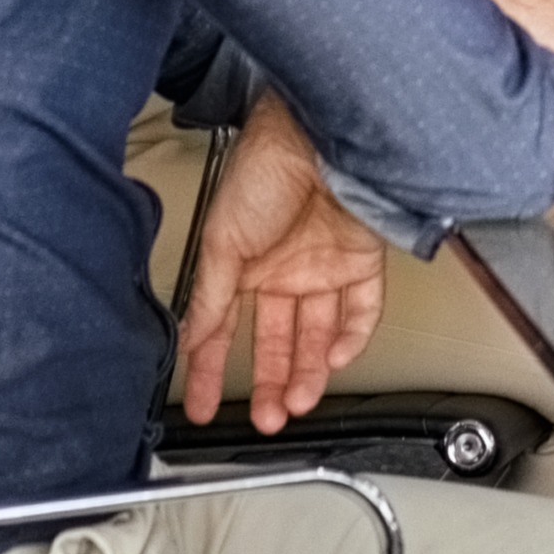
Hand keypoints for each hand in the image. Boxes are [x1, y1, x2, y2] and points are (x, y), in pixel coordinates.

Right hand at [175, 102, 388, 434]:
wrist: (316, 135)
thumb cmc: (262, 169)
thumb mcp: (222, 242)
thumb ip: (210, 297)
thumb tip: (190, 338)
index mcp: (243, 265)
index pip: (224, 330)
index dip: (210, 369)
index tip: (203, 404)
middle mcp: (284, 270)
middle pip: (277, 341)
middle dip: (270, 383)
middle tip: (266, 417)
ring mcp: (324, 267)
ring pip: (319, 335)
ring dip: (308, 372)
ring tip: (297, 402)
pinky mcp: (363, 260)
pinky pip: (362, 311)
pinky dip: (352, 338)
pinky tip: (336, 359)